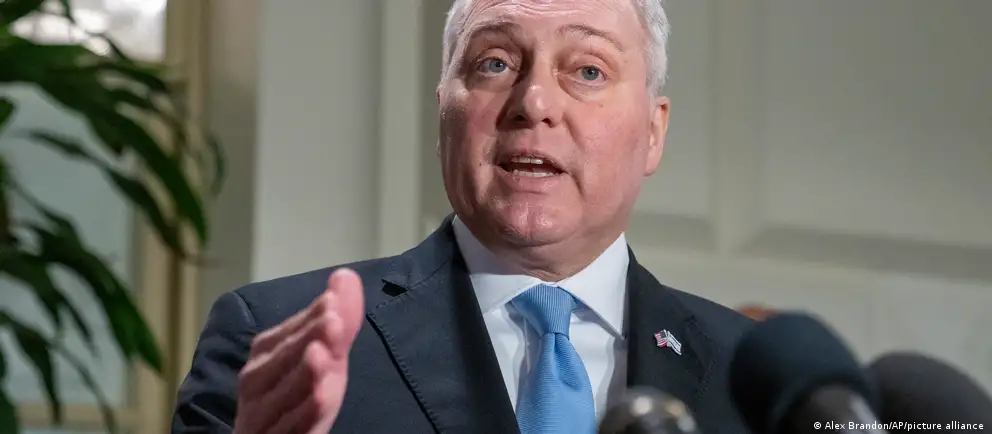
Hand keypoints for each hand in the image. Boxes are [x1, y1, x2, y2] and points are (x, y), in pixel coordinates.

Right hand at [233, 268, 364, 433]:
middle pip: (279, 361)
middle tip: (332, 319)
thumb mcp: (326, 358)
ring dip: (302, 374)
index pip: (289, 333)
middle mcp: (256, 384)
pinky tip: (321, 397)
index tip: (333, 301)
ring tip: (323, 355)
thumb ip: (338, 321)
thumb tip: (345, 275)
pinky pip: (285, 429)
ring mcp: (260, 417)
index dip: (311, 318)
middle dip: (306, 339)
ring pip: (278, 396)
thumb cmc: (297, 397)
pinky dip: (302, 414)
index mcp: (265, 356)